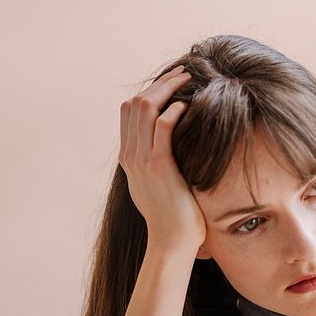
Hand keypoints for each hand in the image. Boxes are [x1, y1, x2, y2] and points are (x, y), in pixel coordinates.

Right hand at [119, 64, 206, 257]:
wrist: (171, 241)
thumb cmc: (172, 218)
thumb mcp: (156, 186)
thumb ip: (155, 165)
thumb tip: (167, 152)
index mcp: (128, 157)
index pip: (128, 111)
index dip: (148, 90)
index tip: (170, 83)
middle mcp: (130, 155)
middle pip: (135, 102)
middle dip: (160, 82)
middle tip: (182, 73)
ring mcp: (141, 160)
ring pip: (146, 107)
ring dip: (168, 88)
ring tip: (187, 80)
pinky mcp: (159, 166)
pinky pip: (162, 126)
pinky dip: (174, 110)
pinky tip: (188, 106)